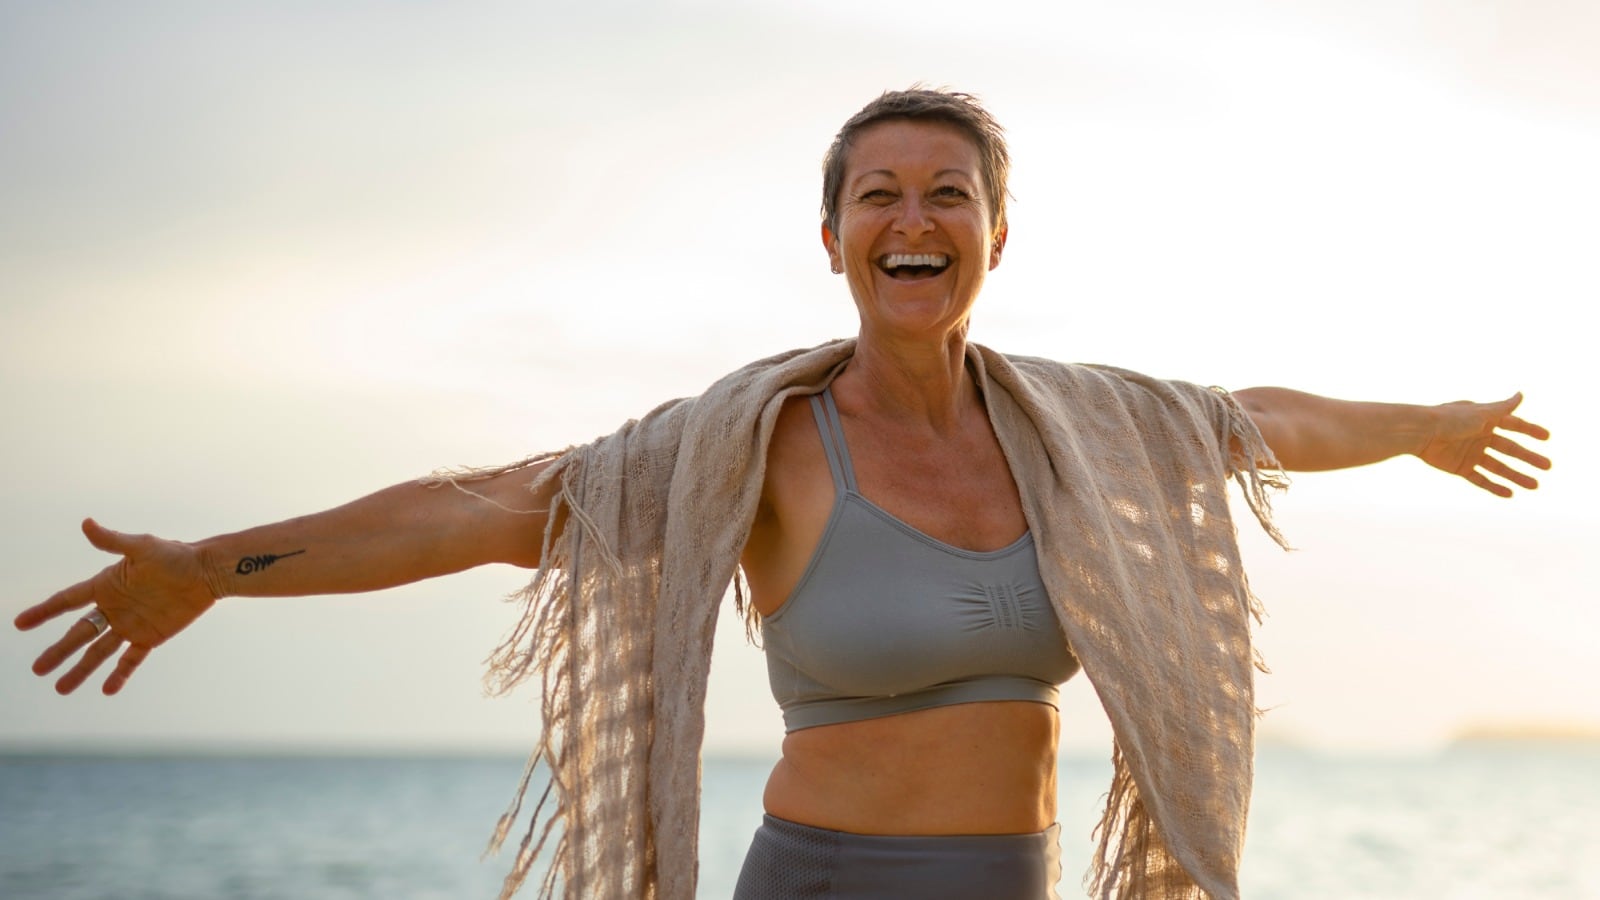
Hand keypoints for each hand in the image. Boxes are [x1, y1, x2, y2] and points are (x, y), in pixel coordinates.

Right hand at [13, 519, 218, 694]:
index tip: (20, 623)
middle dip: (58, 651)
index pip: (67, 601)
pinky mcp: (150, 637)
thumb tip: (86, 523)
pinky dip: (120, 674)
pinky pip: (131, 659)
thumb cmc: (176, 555)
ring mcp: (130, 624)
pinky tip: (107, 689)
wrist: (207, 572)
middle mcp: (113, 607)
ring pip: (99, 652)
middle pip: (79, 633)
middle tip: (36, 669)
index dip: (43, 612)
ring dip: (81, 669)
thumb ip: (113, 542)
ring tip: (60, 688)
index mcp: (106, 585)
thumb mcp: (142, 547)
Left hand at [1417, 393, 1550, 496]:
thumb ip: (1502, 407)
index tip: (1547, 437)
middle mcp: (1479, 437)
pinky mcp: (1460, 468)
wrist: (1419, 433)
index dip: (1529, 430)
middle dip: (1529, 458)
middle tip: (1548, 466)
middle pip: (1509, 449)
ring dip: (1516, 476)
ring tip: (1535, 485)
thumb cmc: (1449, 419)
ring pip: (1498, 467)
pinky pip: (1480, 479)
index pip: (1513, 425)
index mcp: (1485, 420)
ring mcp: (1470, 453)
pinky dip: (1494, 486)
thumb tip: (1521, 395)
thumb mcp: (1480, 413)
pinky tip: (1510, 494)